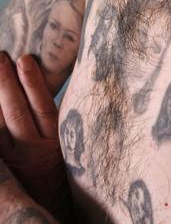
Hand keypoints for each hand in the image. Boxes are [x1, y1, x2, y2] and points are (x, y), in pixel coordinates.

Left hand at [0, 53, 69, 218]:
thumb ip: (57, 127)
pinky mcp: (3, 173)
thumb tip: (48, 97)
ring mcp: (14, 164)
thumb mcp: (67, 154)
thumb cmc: (61, 184)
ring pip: (1, 126)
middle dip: (6, 83)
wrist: (48, 220)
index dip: (33, 82)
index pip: (42, 105)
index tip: (24, 59)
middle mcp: (35, 152)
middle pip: (17, 111)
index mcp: (57, 145)